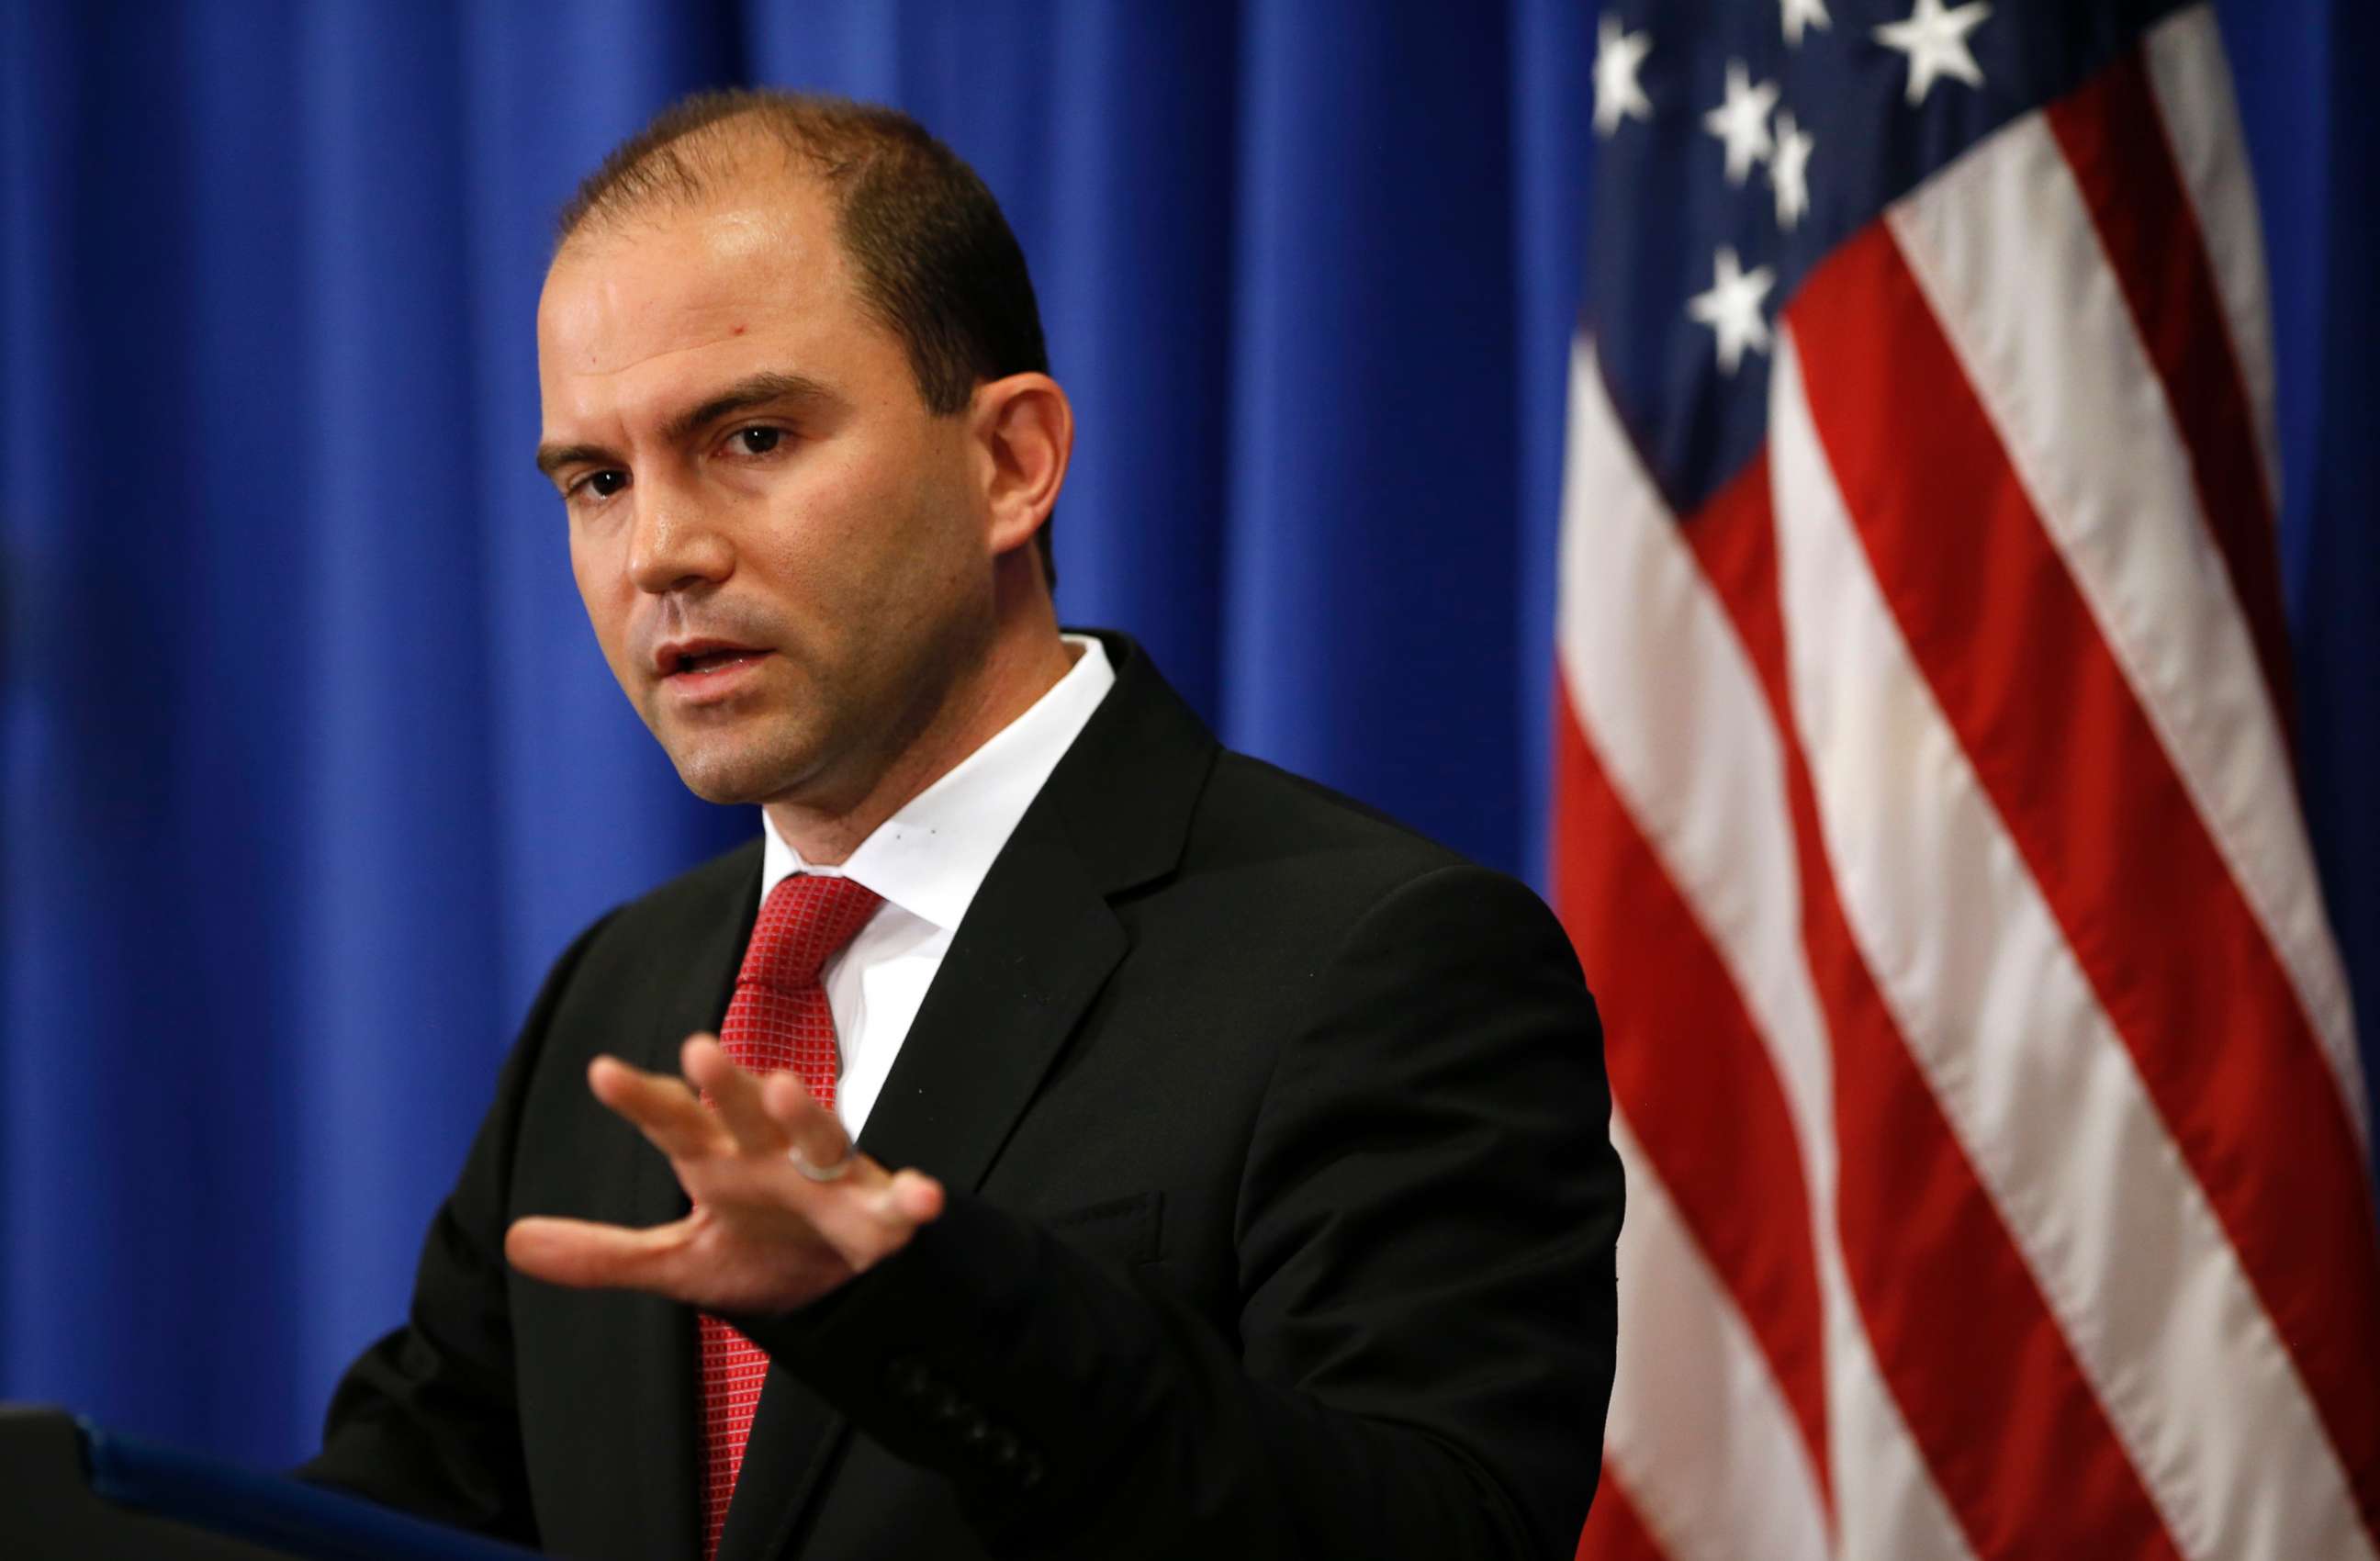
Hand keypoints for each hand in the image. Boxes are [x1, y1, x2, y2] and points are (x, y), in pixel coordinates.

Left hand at [504, 1035, 945, 1313]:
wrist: (840, 1292)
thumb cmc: (760, 1254)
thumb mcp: (677, 1263)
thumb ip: (604, 1254)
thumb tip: (513, 1240)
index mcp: (720, 1161)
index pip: (674, 1122)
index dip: (641, 1099)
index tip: (600, 1072)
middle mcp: (774, 1155)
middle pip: (747, 1111)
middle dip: (728, 1084)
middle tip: (699, 1050)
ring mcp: (831, 1180)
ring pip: (822, 1136)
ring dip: (806, 1113)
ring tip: (785, 1088)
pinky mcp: (882, 1216)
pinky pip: (899, 1205)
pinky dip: (912, 1199)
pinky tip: (920, 1197)